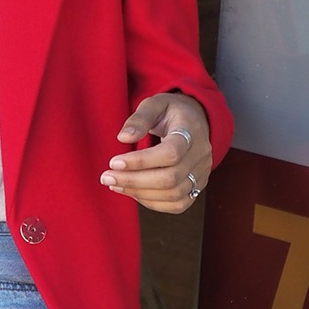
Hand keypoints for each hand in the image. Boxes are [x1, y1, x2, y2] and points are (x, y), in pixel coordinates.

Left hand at [100, 93, 212, 213]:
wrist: (194, 121)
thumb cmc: (170, 112)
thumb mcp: (155, 104)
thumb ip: (140, 118)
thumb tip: (123, 138)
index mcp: (192, 131)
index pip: (170, 153)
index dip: (141, 161)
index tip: (114, 162)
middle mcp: (200, 156)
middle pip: (170, 179)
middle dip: (134, 181)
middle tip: (107, 177)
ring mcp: (201, 174)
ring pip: (173, 194)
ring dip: (139, 193)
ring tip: (114, 184)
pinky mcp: (197, 187)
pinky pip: (177, 204)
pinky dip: (152, 202)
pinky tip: (132, 192)